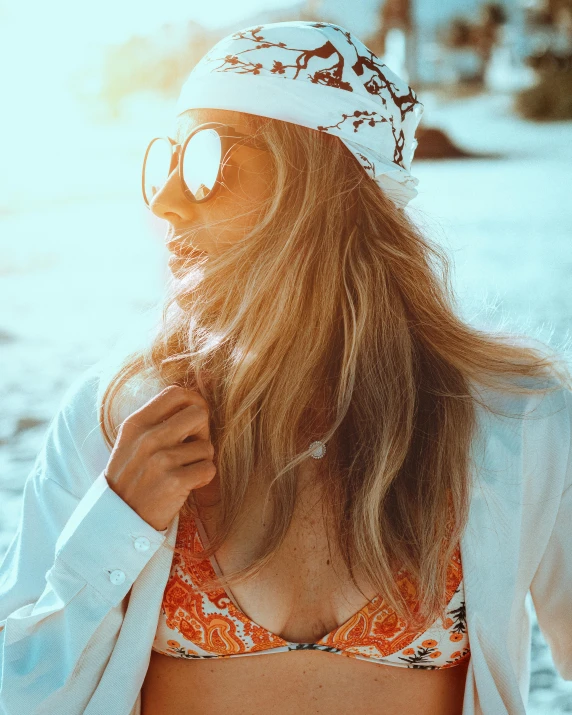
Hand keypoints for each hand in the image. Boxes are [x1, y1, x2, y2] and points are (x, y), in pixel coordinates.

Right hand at [104, 385, 215, 531]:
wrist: (119, 519)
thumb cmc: (132, 477)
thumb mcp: (132, 442)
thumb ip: (157, 421)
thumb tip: (194, 400)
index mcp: (136, 423)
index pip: (176, 392)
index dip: (193, 401)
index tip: (193, 420)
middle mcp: (148, 438)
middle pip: (199, 413)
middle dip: (203, 430)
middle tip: (192, 448)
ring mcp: (161, 460)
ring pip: (207, 446)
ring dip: (201, 460)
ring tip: (183, 471)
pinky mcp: (174, 482)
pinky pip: (209, 469)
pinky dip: (203, 478)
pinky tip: (187, 485)